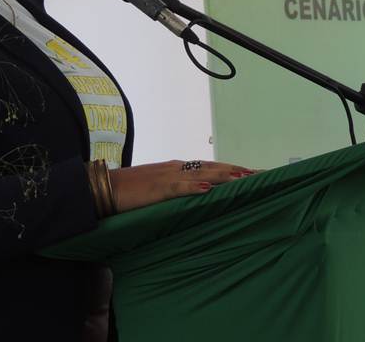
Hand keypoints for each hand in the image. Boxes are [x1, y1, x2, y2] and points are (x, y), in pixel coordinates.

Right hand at [108, 160, 254, 213]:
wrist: (103, 187)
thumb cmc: (130, 192)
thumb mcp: (158, 191)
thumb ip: (177, 191)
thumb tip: (198, 197)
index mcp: (177, 169)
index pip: (210, 167)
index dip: (232, 169)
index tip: (253, 173)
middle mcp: (176, 168)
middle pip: (212, 167)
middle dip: (236, 170)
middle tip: (261, 174)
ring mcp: (167, 177)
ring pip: (201, 174)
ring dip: (223, 175)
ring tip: (244, 178)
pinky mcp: (156, 188)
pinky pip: (178, 187)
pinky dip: (193, 187)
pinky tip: (208, 189)